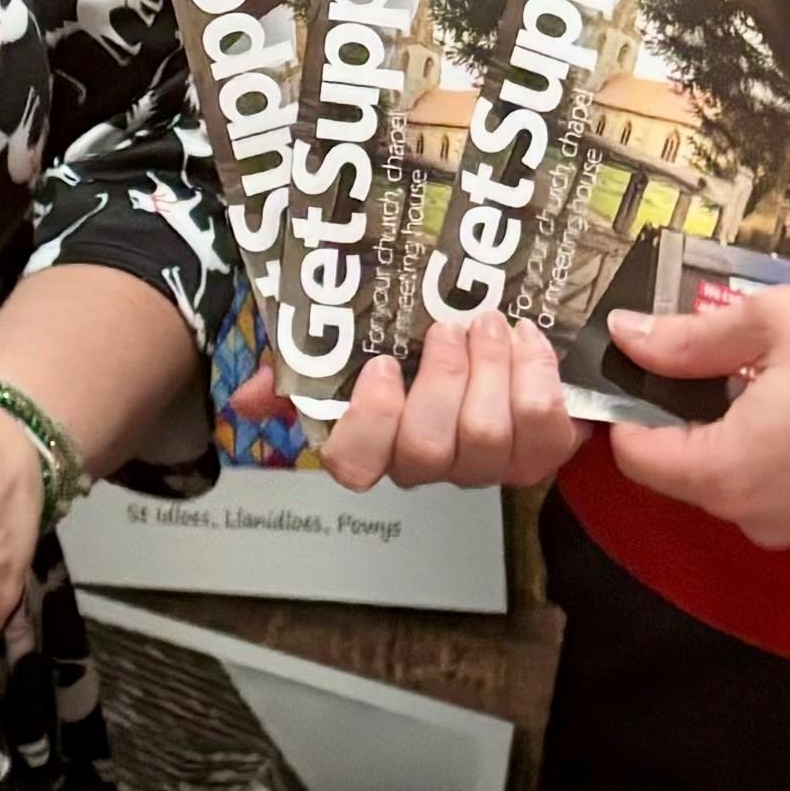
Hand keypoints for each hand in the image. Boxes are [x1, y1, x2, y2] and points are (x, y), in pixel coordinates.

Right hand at [311, 313, 584, 495]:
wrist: (500, 333)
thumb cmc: (417, 344)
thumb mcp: (348, 345)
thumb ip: (296, 370)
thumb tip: (246, 399)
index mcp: (378, 439)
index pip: (354, 465)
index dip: (369, 422)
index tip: (383, 367)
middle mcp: (430, 462)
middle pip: (426, 450)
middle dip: (441, 381)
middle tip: (450, 328)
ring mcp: (487, 463)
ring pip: (486, 439)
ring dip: (491, 371)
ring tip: (491, 325)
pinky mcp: (539, 451)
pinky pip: (543, 431)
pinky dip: (537, 377)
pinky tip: (527, 339)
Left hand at [604, 275, 789, 549]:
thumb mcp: (773, 321)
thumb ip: (689, 338)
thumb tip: (627, 337)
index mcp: (728, 470)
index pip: (635, 456)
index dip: (627, 409)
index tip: (640, 367)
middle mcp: (755, 515)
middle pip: (680, 472)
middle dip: (680, 418)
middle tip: (709, 357)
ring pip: (727, 483)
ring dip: (727, 437)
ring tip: (761, 379)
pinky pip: (771, 494)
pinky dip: (768, 457)